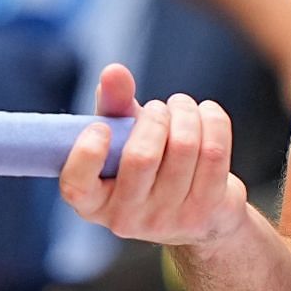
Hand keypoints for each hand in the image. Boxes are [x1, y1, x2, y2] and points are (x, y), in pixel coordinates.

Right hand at [59, 64, 248, 247]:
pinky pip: (214, 152)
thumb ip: (113, 105)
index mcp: (93, 204)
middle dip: (154, 117)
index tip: (102, 127)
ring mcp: (168, 219)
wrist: (199, 213)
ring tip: (181, 106)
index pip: (77, 186)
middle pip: (141, 156)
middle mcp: (127, 218)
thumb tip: (114, 71)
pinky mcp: (207, 211)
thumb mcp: (123, 137)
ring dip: (185, 111)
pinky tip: (206, 113)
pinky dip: (212, 120)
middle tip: (158, 108)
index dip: (87, 152)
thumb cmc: (149, 165)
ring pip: (184, 147)